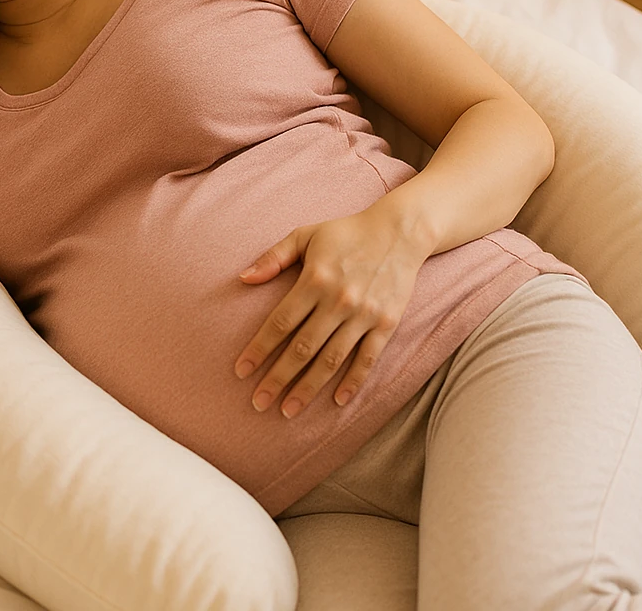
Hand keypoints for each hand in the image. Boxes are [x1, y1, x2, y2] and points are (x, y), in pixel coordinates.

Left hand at [234, 201, 429, 418]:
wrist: (400, 231)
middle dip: (278, 378)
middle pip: (302, 348)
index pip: (280, 323)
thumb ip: (273, 257)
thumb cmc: (346, 233)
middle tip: (258, 403)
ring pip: (331, 360)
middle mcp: (338, 300)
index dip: (259, 349)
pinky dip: (353, 382)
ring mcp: (364, 314)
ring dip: (308, 388)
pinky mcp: (386, 323)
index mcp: (315, 279)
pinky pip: (367, 359)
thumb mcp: (306, 235)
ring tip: (288, 410)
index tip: (241, 371)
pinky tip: (337, 401)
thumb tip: (243, 279)